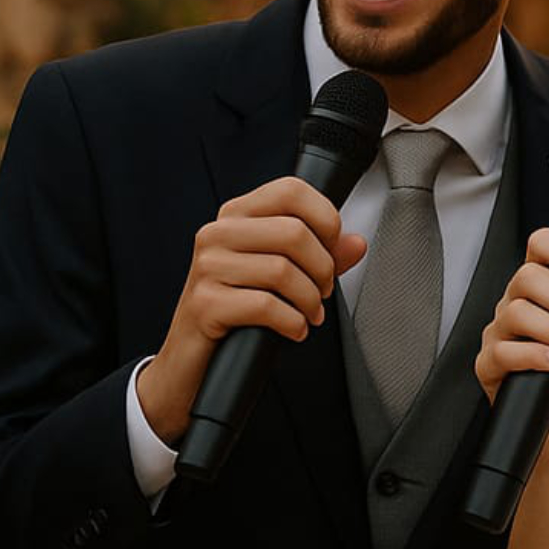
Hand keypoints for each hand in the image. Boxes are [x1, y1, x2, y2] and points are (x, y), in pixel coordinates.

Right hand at [137, 177, 366, 442]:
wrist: (193, 357)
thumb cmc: (239, 310)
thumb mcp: (280, 276)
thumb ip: (320, 256)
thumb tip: (356, 243)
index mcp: (237, 215)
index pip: (291, 190)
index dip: (325, 218)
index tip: (332, 248)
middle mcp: (217, 233)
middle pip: (294, 232)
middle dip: (323, 269)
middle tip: (322, 292)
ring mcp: (207, 267)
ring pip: (282, 270)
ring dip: (310, 301)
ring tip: (310, 314)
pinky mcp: (205, 303)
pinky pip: (266, 306)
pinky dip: (292, 322)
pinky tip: (294, 330)